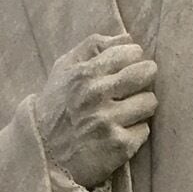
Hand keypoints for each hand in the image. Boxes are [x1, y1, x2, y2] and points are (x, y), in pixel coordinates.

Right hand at [30, 34, 157, 189]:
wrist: (42, 154)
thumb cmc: (56, 107)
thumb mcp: (64, 69)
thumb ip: (92, 47)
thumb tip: (127, 37)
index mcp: (84, 73)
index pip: (130, 52)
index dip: (134, 58)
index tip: (128, 67)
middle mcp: (97, 95)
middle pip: (145, 73)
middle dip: (145, 77)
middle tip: (135, 87)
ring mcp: (109, 121)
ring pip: (150, 102)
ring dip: (142, 106)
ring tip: (126, 112)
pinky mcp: (119, 146)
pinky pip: (144, 130)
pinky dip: (135, 131)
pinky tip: (120, 132)